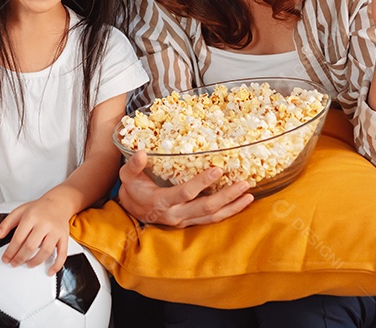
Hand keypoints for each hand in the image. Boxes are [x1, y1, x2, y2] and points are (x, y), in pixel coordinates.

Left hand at [0, 198, 72, 274]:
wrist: (58, 203)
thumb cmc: (39, 209)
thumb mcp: (20, 211)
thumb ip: (7, 223)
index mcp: (31, 217)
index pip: (18, 238)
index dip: (10, 251)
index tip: (6, 258)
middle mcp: (44, 224)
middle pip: (30, 246)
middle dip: (20, 258)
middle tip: (14, 263)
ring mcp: (55, 231)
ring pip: (45, 251)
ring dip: (35, 262)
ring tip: (28, 264)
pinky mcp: (64, 237)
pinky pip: (62, 254)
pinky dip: (56, 265)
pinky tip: (50, 271)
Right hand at [117, 151, 252, 227]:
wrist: (132, 211)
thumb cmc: (132, 189)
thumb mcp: (127, 176)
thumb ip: (133, 165)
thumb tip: (142, 153)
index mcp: (161, 201)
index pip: (185, 192)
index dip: (202, 182)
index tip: (217, 169)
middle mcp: (176, 215)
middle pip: (206, 207)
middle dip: (227, 196)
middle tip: (244, 183)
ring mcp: (184, 221)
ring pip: (213, 216)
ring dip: (233, 206)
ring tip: (249, 194)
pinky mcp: (190, 222)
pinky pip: (212, 219)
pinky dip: (229, 212)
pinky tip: (242, 203)